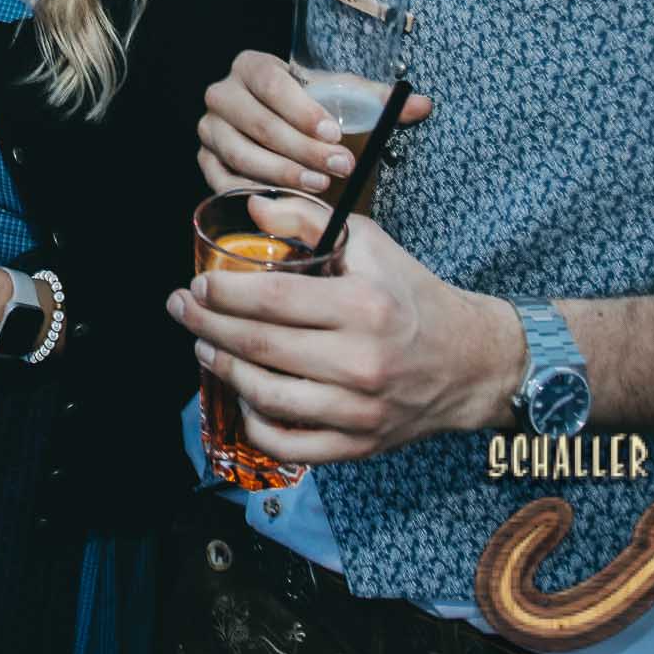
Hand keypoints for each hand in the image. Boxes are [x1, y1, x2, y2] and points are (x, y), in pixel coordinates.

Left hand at [165, 217, 519, 463]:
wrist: (471, 361)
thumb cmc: (412, 296)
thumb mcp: (369, 244)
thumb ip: (308, 220)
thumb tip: (251, 209)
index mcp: (363, 306)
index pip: (272, 299)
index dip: (223, 293)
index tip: (198, 285)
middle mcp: (361, 360)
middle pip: (259, 346)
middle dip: (207, 326)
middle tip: (182, 310)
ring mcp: (359, 409)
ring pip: (266, 397)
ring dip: (224, 370)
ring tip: (205, 348)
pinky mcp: (359, 445)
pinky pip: (289, 444)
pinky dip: (256, 423)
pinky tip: (245, 395)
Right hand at [195, 50, 431, 194]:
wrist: (281, 127)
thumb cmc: (311, 110)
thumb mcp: (342, 98)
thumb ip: (379, 100)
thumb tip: (422, 104)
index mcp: (252, 66)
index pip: (271, 82)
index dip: (302, 109)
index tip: (334, 133)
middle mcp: (223, 94)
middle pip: (257, 122)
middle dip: (302, 149)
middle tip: (340, 167)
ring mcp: (210, 129)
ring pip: (241, 154)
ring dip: (283, 174)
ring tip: (320, 186)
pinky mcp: (206, 160)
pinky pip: (223, 180)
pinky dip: (254, 192)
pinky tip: (284, 202)